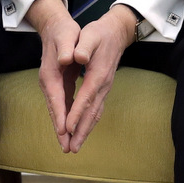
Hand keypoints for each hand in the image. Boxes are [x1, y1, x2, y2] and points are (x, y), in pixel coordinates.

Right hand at [26, 0, 81, 151]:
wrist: (55, 26)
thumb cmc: (63, 31)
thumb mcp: (66, 35)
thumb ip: (67, 48)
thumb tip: (68, 59)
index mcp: (51, 73)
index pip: (56, 98)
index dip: (60, 115)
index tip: (64, 131)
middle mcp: (49, 82)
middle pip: (55, 109)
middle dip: (60, 129)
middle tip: (67, 148)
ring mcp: (53, 85)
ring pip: (58, 110)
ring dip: (63, 128)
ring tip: (69, 146)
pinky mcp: (59, 85)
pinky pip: (63, 105)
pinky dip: (66, 118)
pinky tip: (72, 128)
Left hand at [61, 4, 138, 152]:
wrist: (116, 33)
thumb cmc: (99, 33)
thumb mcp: (90, 34)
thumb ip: (84, 46)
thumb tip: (78, 56)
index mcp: (97, 74)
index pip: (86, 97)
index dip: (76, 113)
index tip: (67, 128)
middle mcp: (103, 85)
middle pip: (92, 112)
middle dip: (81, 131)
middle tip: (71, 149)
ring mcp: (104, 89)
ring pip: (95, 114)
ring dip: (85, 131)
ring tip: (74, 147)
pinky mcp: (102, 89)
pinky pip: (95, 110)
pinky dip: (88, 123)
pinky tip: (81, 132)